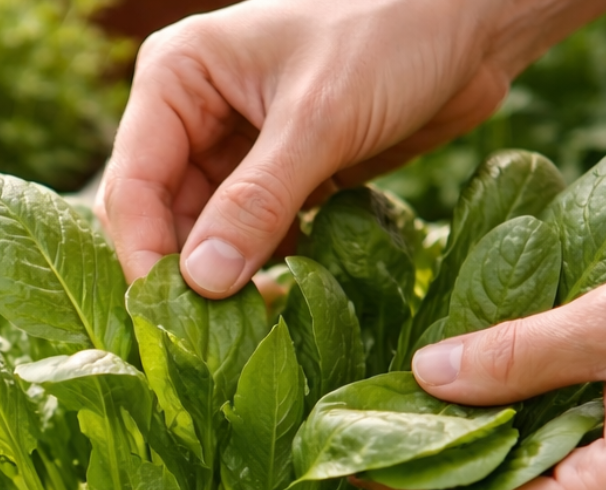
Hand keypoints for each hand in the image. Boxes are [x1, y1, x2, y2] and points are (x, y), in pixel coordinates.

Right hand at [97, 0, 605, 296]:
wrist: (471, 26)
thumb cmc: (392, 34)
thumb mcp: (319, 118)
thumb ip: (258, 201)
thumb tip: (203, 282)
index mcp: (178, 78)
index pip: (134, 182)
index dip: (146, 253)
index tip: (172, 317)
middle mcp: (194, 116)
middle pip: (163, 217)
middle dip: (184, 276)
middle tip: (206, 341)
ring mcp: (236, 152)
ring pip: (206, 236)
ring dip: (223, 283)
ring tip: (242, 334)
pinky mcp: (280, 181)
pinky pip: (253, 241)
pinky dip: (262, 274)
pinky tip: (277, 307)